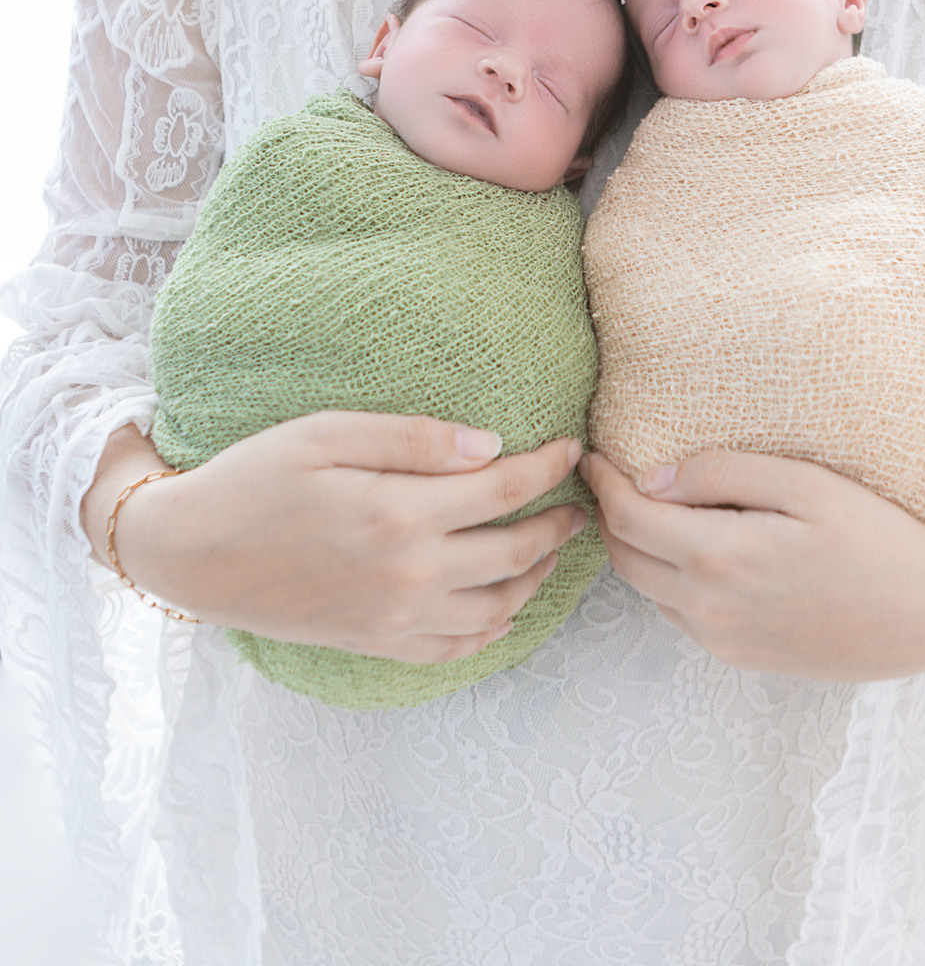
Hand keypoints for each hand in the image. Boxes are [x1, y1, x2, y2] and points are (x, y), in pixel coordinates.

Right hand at [86, 415, 587, 662]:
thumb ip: (413, 439)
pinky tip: (504, 605)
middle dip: (558, 525)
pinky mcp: (376, 643)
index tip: (573, 448)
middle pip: (515, 553)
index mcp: (401, 513)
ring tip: (552, 549)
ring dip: (537, 577)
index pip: (504, 489)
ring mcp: (395, 618)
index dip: (548, 467)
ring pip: (497, 607)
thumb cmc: (255, 477)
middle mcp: (410, 574)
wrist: (191, 553)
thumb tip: (488, 445)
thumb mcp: (328, 433)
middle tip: (579, 504)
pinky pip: (456, 647)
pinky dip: (493, 628)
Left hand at [582, 449, 924, 680]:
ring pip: (650, 590)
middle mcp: (711, 611)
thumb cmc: (877, 533)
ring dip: (639, 548)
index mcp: (721, 560)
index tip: (593, 453)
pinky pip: (682, 614)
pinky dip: (671, 577)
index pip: (628, 519)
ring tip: (652, 504)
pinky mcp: (742, 658)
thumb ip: (722, 474)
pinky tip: (698, 545)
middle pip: (626, 559)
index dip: (602, 482)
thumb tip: (653, 476)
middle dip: (610, 515)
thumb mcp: (803, 482)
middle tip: (614, 473)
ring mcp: (725, 642)